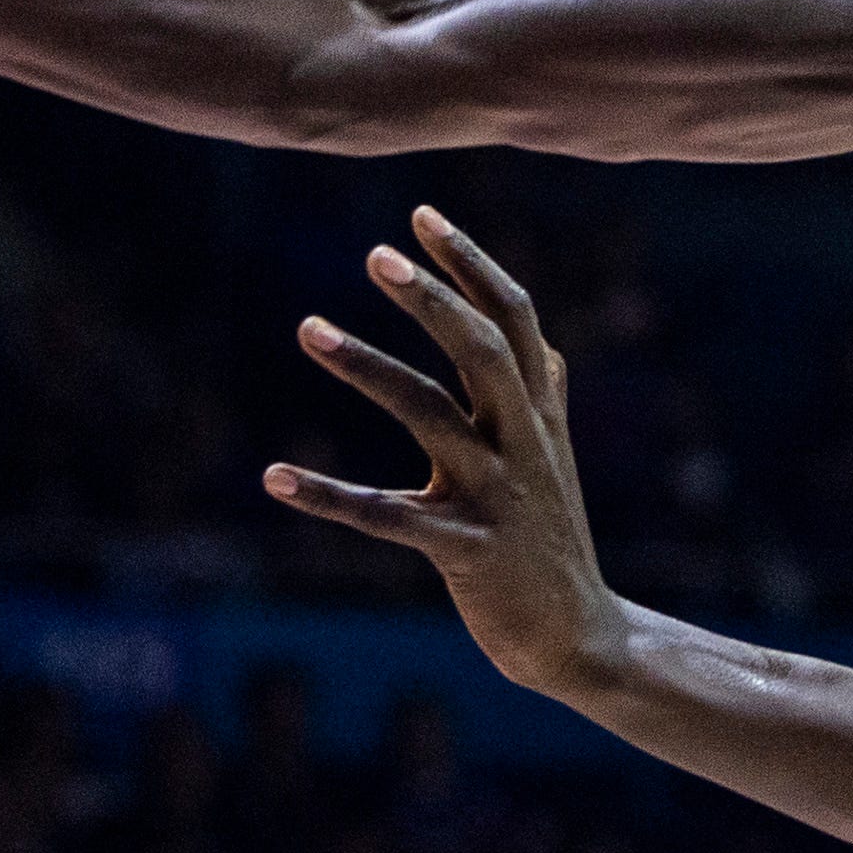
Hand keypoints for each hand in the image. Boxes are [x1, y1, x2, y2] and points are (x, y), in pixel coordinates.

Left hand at [265, 207, 622, 693]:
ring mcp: (496, 495)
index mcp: (538, 415)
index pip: (514, 320)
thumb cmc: (551, 540)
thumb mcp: (554, 459)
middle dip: (432, 298)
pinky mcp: (465, 550)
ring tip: (308, 325)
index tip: (420, 215)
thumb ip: (544, 397)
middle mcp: (523, 444)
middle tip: (375, 255)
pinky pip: (386, 516)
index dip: (471, 264)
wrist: (577, 638)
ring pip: (428, 414)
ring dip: (366, 365)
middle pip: (483, 351)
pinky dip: (328, 496)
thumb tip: (541, 341)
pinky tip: (275, 478)